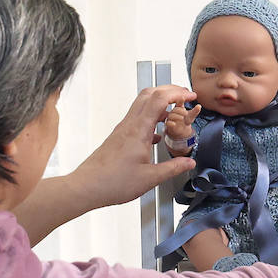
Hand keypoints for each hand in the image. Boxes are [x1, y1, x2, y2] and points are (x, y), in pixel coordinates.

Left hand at [69, 85, 198, 207]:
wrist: (87, 186)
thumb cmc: (112, 182)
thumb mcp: (150, 178)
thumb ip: (173, 168)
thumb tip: (188, 163)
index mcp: (139, 130)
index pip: (160, 98)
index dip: (178, 93)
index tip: (190, 96)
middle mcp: (129, 124)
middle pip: (150, 93)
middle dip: (170, 91)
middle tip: (184, 97)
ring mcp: (123, 128)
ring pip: (142, 104)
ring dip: (160, 103)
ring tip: (174, 114)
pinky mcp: (119, 136)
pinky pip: (137, 117)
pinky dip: (151, 117)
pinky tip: (158, 133)